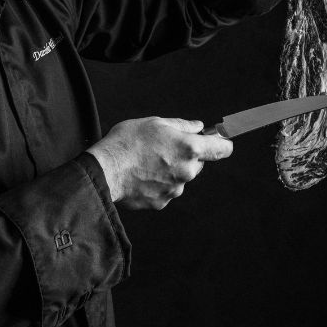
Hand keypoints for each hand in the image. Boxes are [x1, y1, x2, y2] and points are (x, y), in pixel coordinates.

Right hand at [87, 117, 232, 210]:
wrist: (104, 170)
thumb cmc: (128, 142)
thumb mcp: (155, 123)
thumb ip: (182, 125)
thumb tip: (198, 126)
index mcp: (189, 148)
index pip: (222, 149)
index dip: (222, 143)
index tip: (219, 141)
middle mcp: (187, 171)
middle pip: (198, 163)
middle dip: (186, 156)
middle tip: (163, 147)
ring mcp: (175, 190)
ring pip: (180, 178)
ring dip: (170, 170)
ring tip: (146, 161)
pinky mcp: (162, 202)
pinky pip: (166, 190)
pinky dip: (157, 183)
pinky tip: (141, 175)